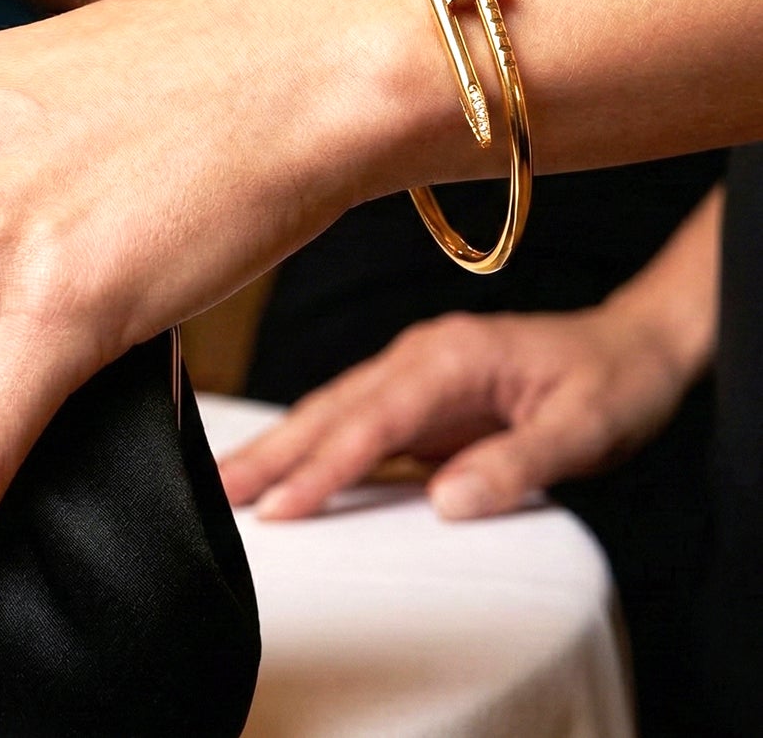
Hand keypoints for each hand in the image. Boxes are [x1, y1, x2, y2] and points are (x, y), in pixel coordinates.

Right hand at [218, 304, 696, 522]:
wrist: (632, 345)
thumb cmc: (612, 381)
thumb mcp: (584, 427)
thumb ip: (515, 463)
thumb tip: (445, 502)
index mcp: (450, 358)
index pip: (372, 421)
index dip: (323, 468)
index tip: (281, 507)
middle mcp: (418, 357)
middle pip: (332, 408)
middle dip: (273, 451)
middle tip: (221, 491)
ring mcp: (414, 373)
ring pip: (333, 411)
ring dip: (283, 447)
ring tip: (233, 484)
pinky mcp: (418, 395)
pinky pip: (355, 421)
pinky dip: (314, 444)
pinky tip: (286, 468)